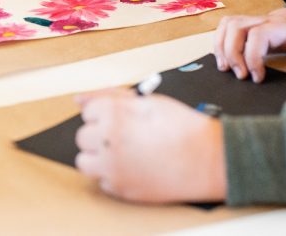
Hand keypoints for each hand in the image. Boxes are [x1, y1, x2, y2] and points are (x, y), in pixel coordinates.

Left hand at [75, 89, 226, 202]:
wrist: (206, 158)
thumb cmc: (180, 125)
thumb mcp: (146, 101)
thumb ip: (110, 96)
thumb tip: (79, 98)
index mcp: (113, 114)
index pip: (88, 111)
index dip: (106, 113)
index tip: (121, 118)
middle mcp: (107, 141)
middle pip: (83, 137)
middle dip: (100, 135)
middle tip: (126, 135)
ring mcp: (112, 168)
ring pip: (85, 162)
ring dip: (99, 156)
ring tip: (125, 152)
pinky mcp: (120, 190)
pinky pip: (102, 181)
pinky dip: (113, 175)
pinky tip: (134, 167)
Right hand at [214, 7, 285, 82]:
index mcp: (285, 26)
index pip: (258, 35)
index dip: (252, 57)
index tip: (258, 78)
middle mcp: (267, 20)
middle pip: (236, 26)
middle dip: (231, 53)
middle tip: (241, 76)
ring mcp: (259, 20)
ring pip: (229, 24)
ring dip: (222, 46)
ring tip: (227, 69)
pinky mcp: (255, 24)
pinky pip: (230, 26)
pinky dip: (222, 41)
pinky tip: (227, 58)